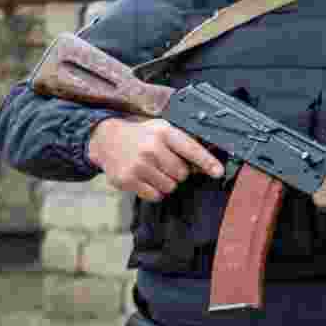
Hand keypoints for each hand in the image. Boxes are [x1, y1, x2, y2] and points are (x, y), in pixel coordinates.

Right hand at [87, 117, 224, 200]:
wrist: (107, 139)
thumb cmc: (142, 136)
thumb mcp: (162, 130)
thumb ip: (184, 144)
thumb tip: (207, 166)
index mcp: (163, 132)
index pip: (191, 149)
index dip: (207, 162)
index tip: (218, 172)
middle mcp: (151, 148)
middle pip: (182, 174)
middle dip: (178, 172)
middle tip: (165, 164)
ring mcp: (138, 165)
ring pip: (170, 187)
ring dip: (166, 182)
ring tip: (154, 170)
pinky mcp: (127, 180)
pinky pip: (155, 196)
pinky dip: (154, 191)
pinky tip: (146, 178)